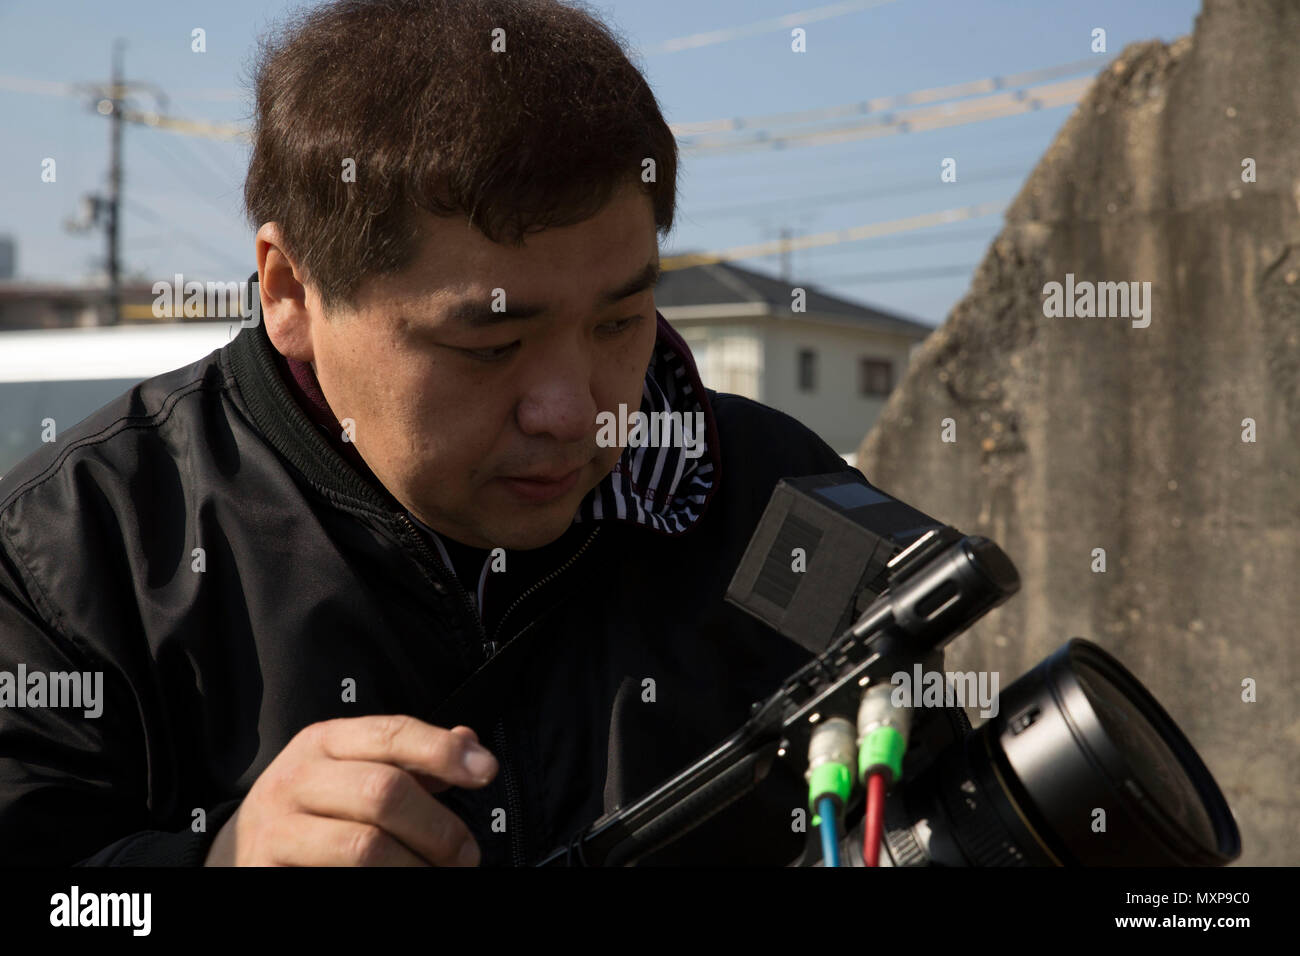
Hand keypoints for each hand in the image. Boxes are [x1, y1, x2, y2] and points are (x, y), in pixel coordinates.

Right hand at [203, 715, 496, 865]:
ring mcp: (278, 831)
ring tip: (439, 878)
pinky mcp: (270, 875)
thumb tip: (470, 743)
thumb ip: (411, 757)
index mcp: (323, 742)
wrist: (236, 854)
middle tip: (466, 854)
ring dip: (416, 868)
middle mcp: (296, 779)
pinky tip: (401, 886)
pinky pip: (339, 881)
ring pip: (364, 847)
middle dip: (439, 827)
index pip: (391, 733)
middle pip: (384, 792)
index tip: (486, 771)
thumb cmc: (314, 807)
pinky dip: (384, 888)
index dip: (443, 750)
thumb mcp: (352, 768)